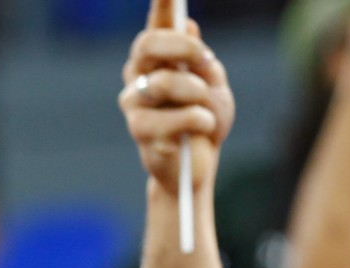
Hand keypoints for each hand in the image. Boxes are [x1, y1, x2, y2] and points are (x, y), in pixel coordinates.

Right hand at [119, 0, 233, 193]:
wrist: (195, 170)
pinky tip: (203, 129)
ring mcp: (135, 104)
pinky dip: (201, 120)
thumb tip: (190, 27)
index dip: (161, 4)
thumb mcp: (215, 87)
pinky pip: (177, 117)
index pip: (156, 25)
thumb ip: (203, 61)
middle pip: (148, 44)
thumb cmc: (204, 125)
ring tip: (206, 110)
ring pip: (164, 82)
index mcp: (157, 61)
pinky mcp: (141, 132)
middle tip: (203, 58)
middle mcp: (139, 77)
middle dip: (182, 46)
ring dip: (195, 94)